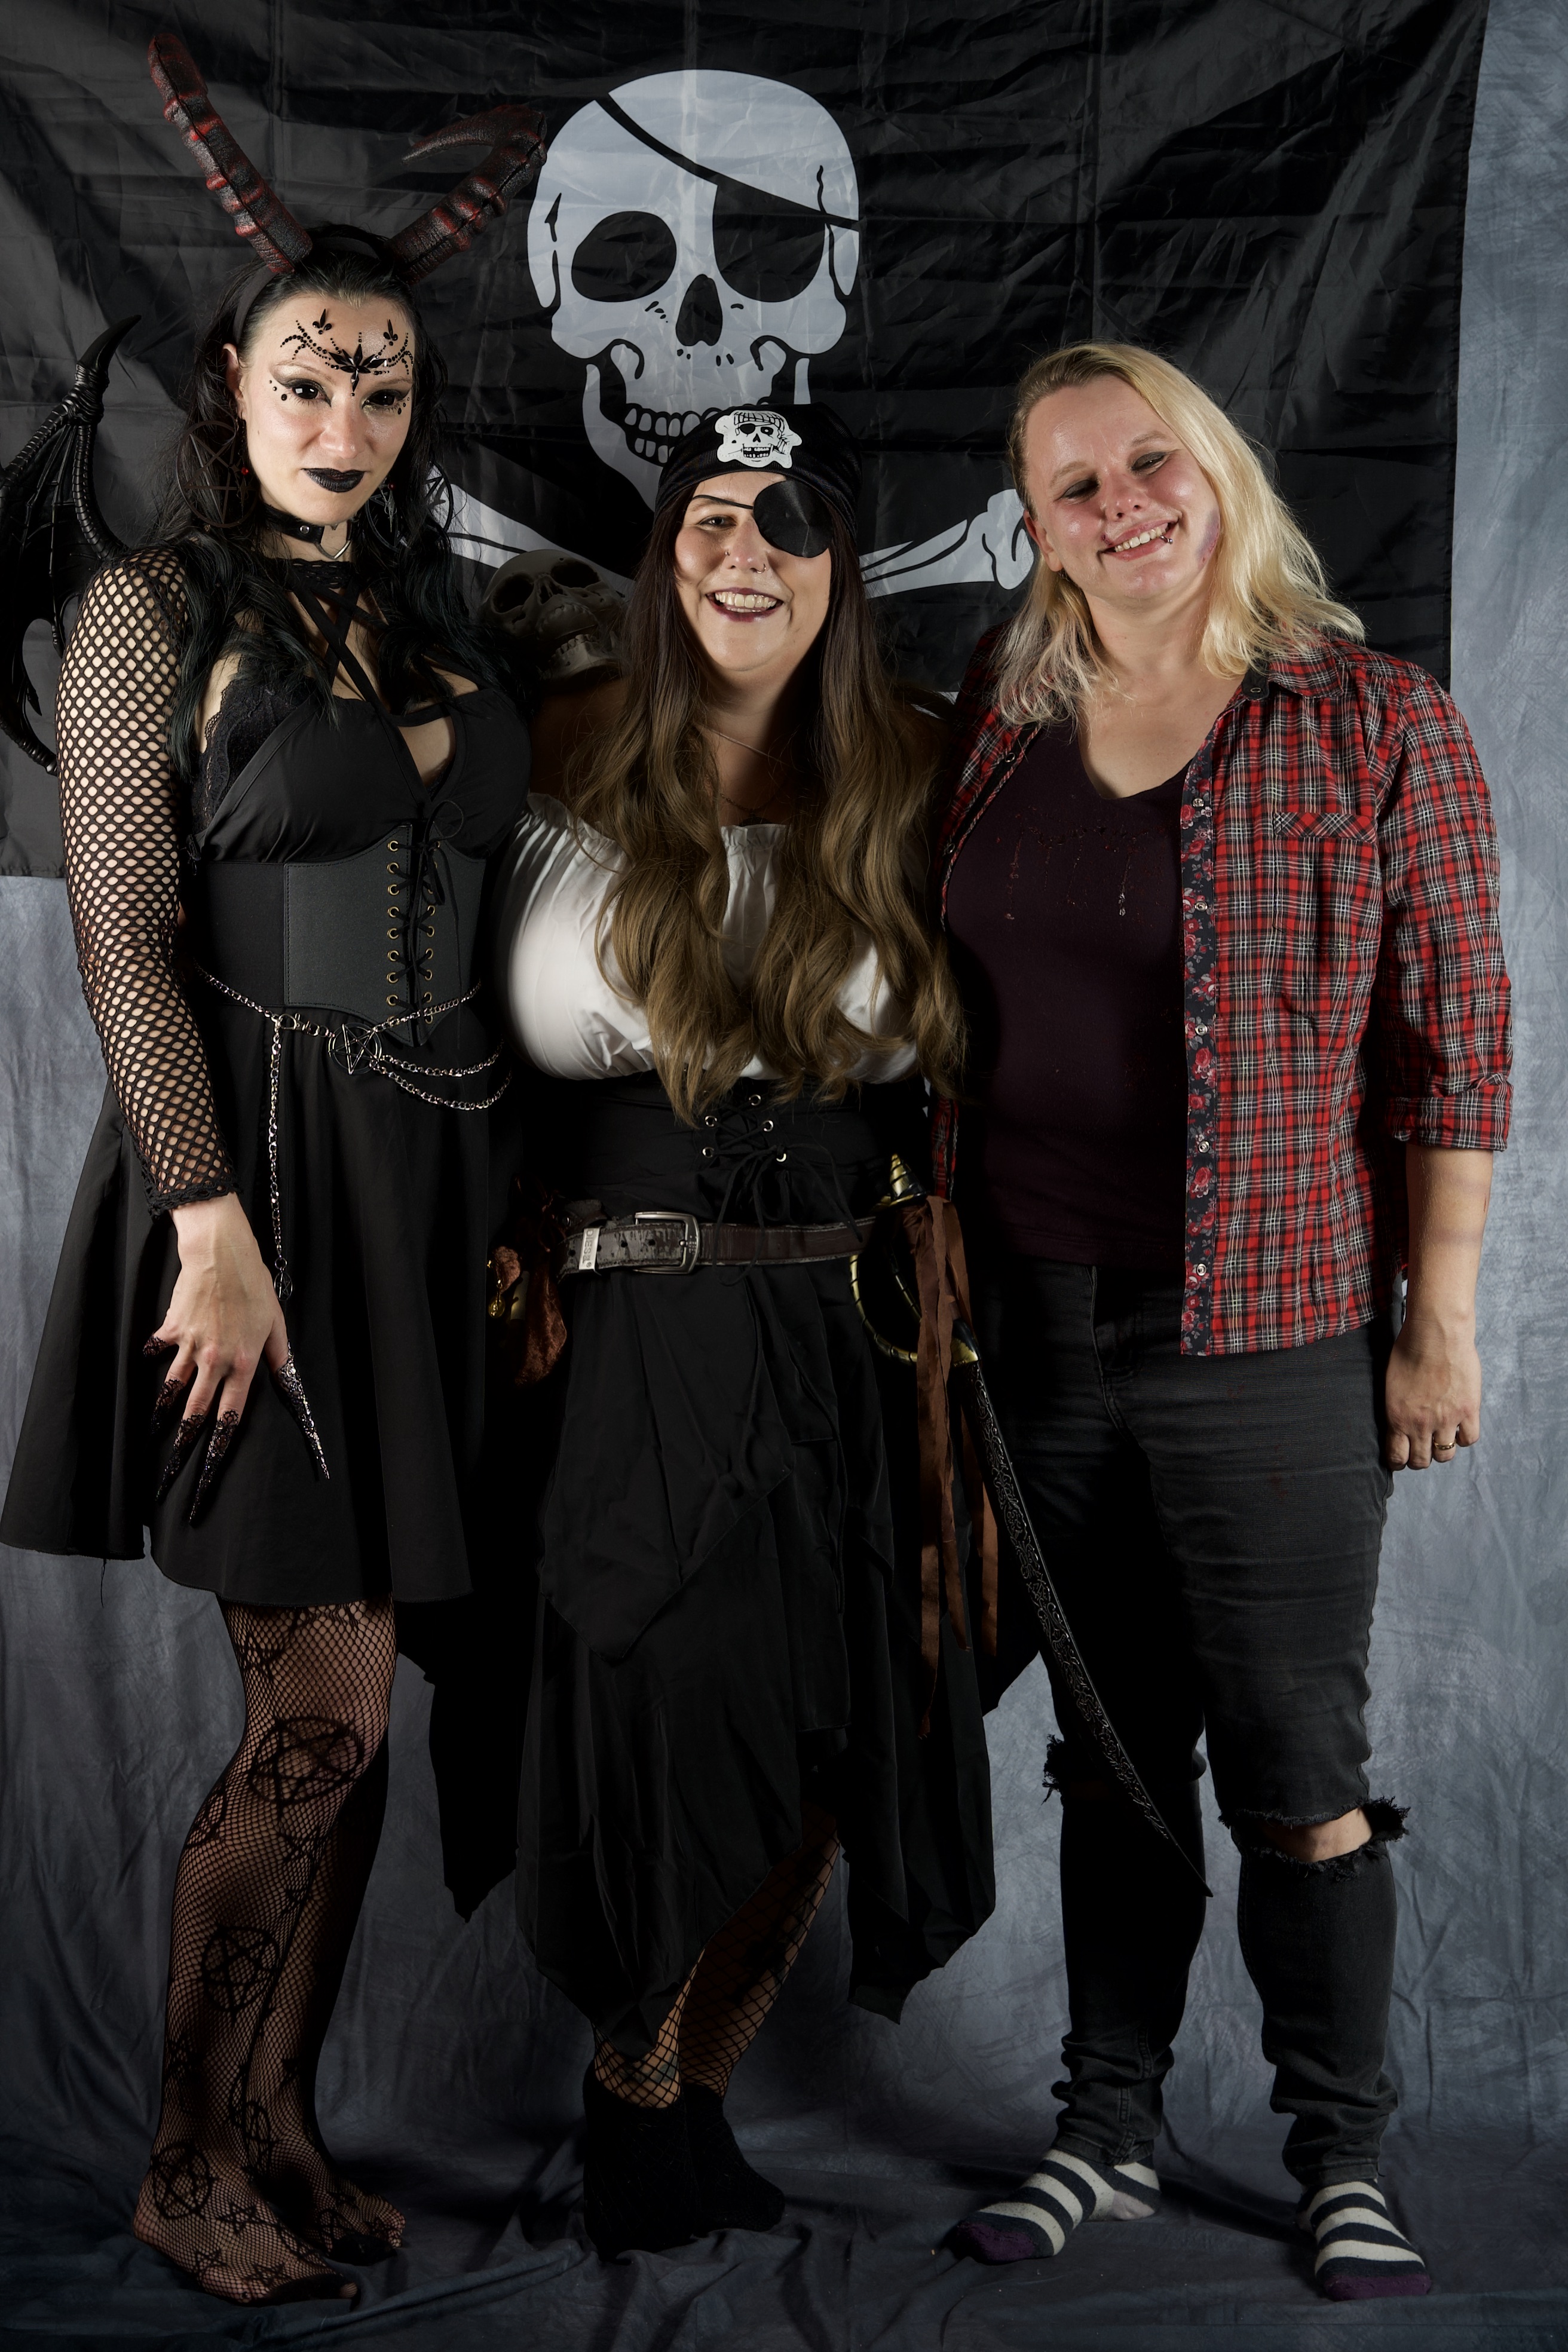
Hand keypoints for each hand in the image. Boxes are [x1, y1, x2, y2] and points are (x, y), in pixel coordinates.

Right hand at [147, 1196, 287, 1492]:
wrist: (220, 1254)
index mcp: (244, 1363)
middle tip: (175, 1462)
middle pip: (197, 1409)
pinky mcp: (172, 1330)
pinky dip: (156, 1357)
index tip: (211, 1462)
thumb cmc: (253, 1285)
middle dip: (186, 1439)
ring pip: (173, 1387)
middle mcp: (215, 1360)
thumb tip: (285, 1379)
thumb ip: (279, 1356)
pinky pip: (160, 1351)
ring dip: (164, 1410)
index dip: (220, 1441)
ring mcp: (190, 1346)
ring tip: (155, 1427)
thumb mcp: (276, 1322)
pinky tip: (153, 1359)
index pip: (232, 1412)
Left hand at [1384, 1305, 1480, 1469]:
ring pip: (1445, 1455)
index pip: (1397, 1457)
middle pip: (1422, 1461)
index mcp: (1397, 1418)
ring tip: (1441, 1440)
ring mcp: (1446, 1419)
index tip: (1402, 1458)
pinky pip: (1469, 1439)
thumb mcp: (1391, 1385)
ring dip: (1442, 1450)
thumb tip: (1399, 1424)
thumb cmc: (1408, 1351)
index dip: (1399, 1461)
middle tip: (1422, 1451)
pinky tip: (1460, 1427)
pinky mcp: (1468, 1410)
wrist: (1435, 1334)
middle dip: (1420, 1459)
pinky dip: (1464, 1437)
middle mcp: (1420, 1424)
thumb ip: (1396, 1409)